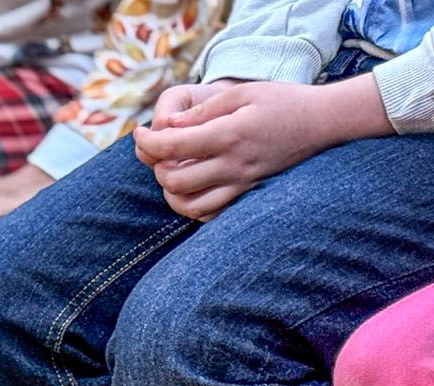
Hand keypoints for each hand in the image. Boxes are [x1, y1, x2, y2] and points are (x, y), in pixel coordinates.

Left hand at [134, 77, 388, 220]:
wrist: (324, 123)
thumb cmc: (282, 101)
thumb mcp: (243, 94)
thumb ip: (204, 111)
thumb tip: (167, 124)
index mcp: (229, 134)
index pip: (172, 145)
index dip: (147, 141)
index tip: (139, 133)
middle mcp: (233, 164)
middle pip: (174, 180)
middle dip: (156, 168)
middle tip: (159, 153)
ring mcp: (241, 183)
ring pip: (188, 204)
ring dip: (170, 191)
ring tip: (172, 171)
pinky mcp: (248, 193)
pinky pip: (210, 214)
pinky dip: (192, 206)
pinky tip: (191, 187)